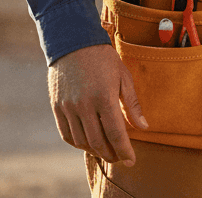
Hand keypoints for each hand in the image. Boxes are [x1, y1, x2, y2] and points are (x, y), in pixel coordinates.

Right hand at [48, 43, 147, 166]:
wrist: (73, 41)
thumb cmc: (103, 57)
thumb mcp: (123, 75)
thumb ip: (132, 104)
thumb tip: (143, 127)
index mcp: (104, 97)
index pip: (116, 133)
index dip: (124, 150)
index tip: (131, 160)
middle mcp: (84, 105)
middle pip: (98, 142)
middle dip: (111, 154)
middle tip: (120, 157)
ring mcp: (68, 107)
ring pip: (82, 141)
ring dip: (96, 151)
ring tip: (107, 150)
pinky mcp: (57, 108)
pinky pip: (67, 135)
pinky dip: (79, 144)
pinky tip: (88, 142)